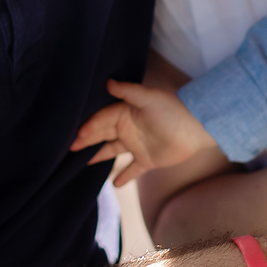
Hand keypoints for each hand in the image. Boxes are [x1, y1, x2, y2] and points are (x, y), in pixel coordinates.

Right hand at [72, 80, 215, 174]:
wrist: (197, 127)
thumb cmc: (172, 109)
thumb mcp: (149, 97)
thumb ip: (128, 91)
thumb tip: (108, 82)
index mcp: (126, 113)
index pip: (102, 119)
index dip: (89, 126)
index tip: (77, 135)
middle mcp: (128, 128)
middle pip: (103, 135)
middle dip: (87, 141)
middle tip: (70, 148)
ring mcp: (137, 145)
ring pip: (112, 151)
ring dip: (99, 156)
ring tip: (82, 164)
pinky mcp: (147, 160)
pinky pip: (132, 170)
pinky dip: (124, 176)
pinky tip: (114, 183)